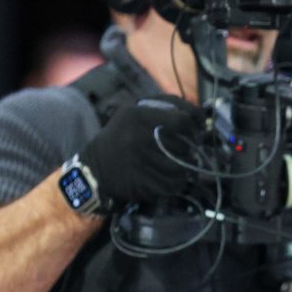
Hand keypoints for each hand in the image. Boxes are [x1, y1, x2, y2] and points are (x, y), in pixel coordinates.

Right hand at [79, 95, 203, 206]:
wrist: (94, 171)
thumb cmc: (118, 138)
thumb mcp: (132, 113)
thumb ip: (163, 108)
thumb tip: (197, 116)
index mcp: (139, 116)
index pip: (183, 119)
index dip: (195, 125)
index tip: (196, 129)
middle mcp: (141, 137)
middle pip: (185, 144)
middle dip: (190, 146)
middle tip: (186, 147)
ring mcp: (143, 161)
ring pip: (183, 165)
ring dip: (186, 165)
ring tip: (179, 162)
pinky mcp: (145, 183)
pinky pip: (175, 183)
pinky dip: (178, 181)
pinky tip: (171, 176)